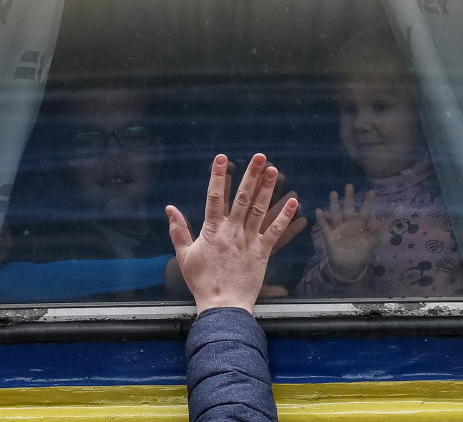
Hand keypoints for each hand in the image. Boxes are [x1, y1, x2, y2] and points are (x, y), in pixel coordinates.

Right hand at [165, 153, 298, 312]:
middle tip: (259, 157)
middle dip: (251, 175)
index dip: (218, 176)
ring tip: (274, 170)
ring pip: (259, 209)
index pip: (214, 196)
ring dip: (267, 189)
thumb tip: (169, 208)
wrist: (222, 305)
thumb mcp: (184, 256)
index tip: (221, 158)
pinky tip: (293, 202)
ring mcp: (249, 241)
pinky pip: (275, 232)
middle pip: (242, 197)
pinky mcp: (263, 252)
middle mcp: (232, 231)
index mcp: (212, 230)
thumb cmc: (202, 282)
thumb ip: (178, 230)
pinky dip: (285, 217)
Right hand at [315, 185, 379, 280]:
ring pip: (336, 214)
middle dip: (349, 198)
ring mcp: (339, 229)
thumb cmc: (361, 253)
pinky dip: (322, 219)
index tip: (372, 191)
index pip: (366, 211)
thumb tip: (377, 221)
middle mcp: (349, 224)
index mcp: (361, 225)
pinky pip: (325, 227)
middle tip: (349, 186)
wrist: (348, 266)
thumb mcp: (371, 244)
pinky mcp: (330, 236)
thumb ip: (374, 233)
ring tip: (333, 193)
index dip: (368, 202)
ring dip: (335, 204)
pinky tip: (319, 211)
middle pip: (349, 209)